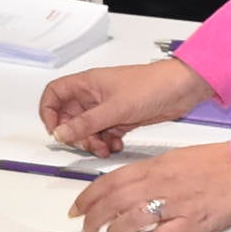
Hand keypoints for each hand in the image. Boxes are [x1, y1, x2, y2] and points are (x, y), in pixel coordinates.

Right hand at [39, 57, 208, 155]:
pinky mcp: (121, 118)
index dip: (49, 112)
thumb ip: (85, 123)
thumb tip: (61, 133)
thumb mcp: (114, 108)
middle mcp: (94, 95)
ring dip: (92, 141)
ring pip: (88, 129)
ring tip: (105, 148)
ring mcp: (108, 107)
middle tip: (87, 143)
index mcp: (87, 84)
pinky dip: (107, 142)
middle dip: (76, 134)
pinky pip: (104, 134)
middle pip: (70, 117)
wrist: (181, 89)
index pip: (54, 94)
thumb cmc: (151, 86)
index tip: (56, 130)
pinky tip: (117, 145)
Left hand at [70, 139, 230, 231]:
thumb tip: (125, 189)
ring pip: (132, 219)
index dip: (89, 196)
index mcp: (155, 166)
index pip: (111, 181)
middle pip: (115, 201)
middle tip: (85, 229)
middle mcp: (160, 184)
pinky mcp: (192, 223)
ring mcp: (175, 204)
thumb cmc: (213, 163)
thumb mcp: (175, 160)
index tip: (76, 208)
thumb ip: (149, 173)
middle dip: (94, 217)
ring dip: (115, 231)